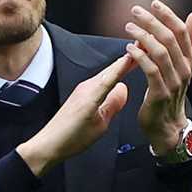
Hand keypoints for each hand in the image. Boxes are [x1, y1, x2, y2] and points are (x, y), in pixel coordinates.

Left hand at [16, 53, 135, 176]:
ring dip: (118, 68)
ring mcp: (82, 90)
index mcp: (93, 93)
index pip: (114, 72)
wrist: (50, 143)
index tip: (140, 49)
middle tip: (141, 48)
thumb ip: (113, 105)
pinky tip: (115, 78)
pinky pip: (99, 83)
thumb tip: (123, 90)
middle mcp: (86, 87)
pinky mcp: (79, 95)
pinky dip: (110, 78)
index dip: (128, 61)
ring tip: (133, 61)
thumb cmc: (71, 138)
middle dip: (125, 60)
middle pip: (110, 70)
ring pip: (105, 75)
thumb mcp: (100, 124)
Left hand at [124, 0, 191, 153]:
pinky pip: (150, 69)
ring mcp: (174, 81)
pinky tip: (129, 48)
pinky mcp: (160, 93)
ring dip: (143, 36)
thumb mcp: (183, 66)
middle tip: (136, 11)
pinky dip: (139, 56)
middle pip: (170, 38)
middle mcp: (185, 69)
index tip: (154, 3)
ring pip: (160, 52)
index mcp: (190, 60)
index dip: (168, 15)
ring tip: (129, 27)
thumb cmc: (171, 93)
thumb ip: (189, 41)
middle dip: (152, 21)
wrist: (167, 125)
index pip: (182, 31)